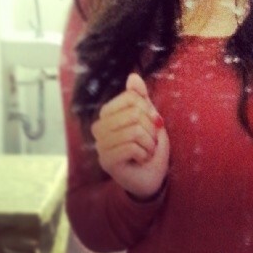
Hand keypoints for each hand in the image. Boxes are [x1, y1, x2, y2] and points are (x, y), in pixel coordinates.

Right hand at [91, 72, 169, 198]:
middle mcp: (99, 128)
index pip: (131, 97)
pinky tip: (140, 160)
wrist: (152, 176)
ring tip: (146, 150)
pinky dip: (144, 154)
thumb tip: (133, 76)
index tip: (153, 122)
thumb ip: (141, 98)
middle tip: (150, 140)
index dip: (148, 109)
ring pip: (134, 131)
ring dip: (149, 143)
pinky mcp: (106, 161)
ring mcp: (100, 145)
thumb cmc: (150, 145)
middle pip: (133, 113)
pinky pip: (132, 147)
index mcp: (108, 114)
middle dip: (150, 128)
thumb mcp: (150, 118)